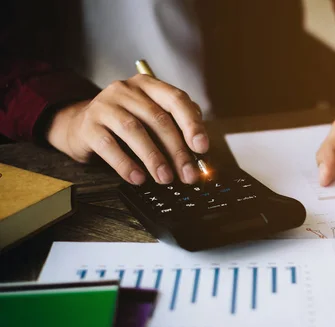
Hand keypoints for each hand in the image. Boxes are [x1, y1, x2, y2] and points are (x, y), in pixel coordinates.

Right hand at [45, 74, 208, 184]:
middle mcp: (126, 90)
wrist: (79, 125)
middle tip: (188, 174)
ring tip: (165, 178)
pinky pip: (109, 145)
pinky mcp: (88, 125)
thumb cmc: (124, 123)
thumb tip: (197, 155)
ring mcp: (104, 105)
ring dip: (154, 158)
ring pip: (134, 130)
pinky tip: (138, 178)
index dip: (192, 124)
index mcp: (148, 85)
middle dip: (177, 150)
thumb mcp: (151, 119)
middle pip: (158, 119)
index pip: (176, 99)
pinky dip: (125, 164)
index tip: (202, 147)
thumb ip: (175, 129)